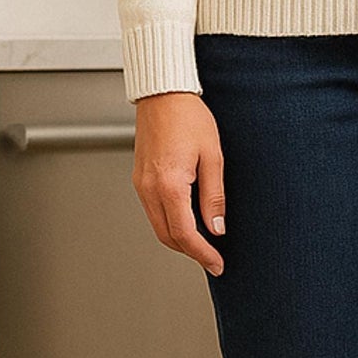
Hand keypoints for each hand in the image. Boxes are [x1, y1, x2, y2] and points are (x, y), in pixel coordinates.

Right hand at [132, 91, 226, 274]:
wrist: (162, 93)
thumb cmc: (188, 117)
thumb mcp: (213, 158)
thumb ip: (214, 197)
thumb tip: (217, 228)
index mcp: (169, 185)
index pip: (185, 234)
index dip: (203, 254)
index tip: (217, 264)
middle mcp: (149, 188)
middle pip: (168, 237)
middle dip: (191, 252)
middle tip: (213, 260)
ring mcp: (141, 184)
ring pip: (159, 227)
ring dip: (180, 240)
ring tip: (204, 244)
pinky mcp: (140, 179)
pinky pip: (153, 212)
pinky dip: (170, 224)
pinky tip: (188, 223)